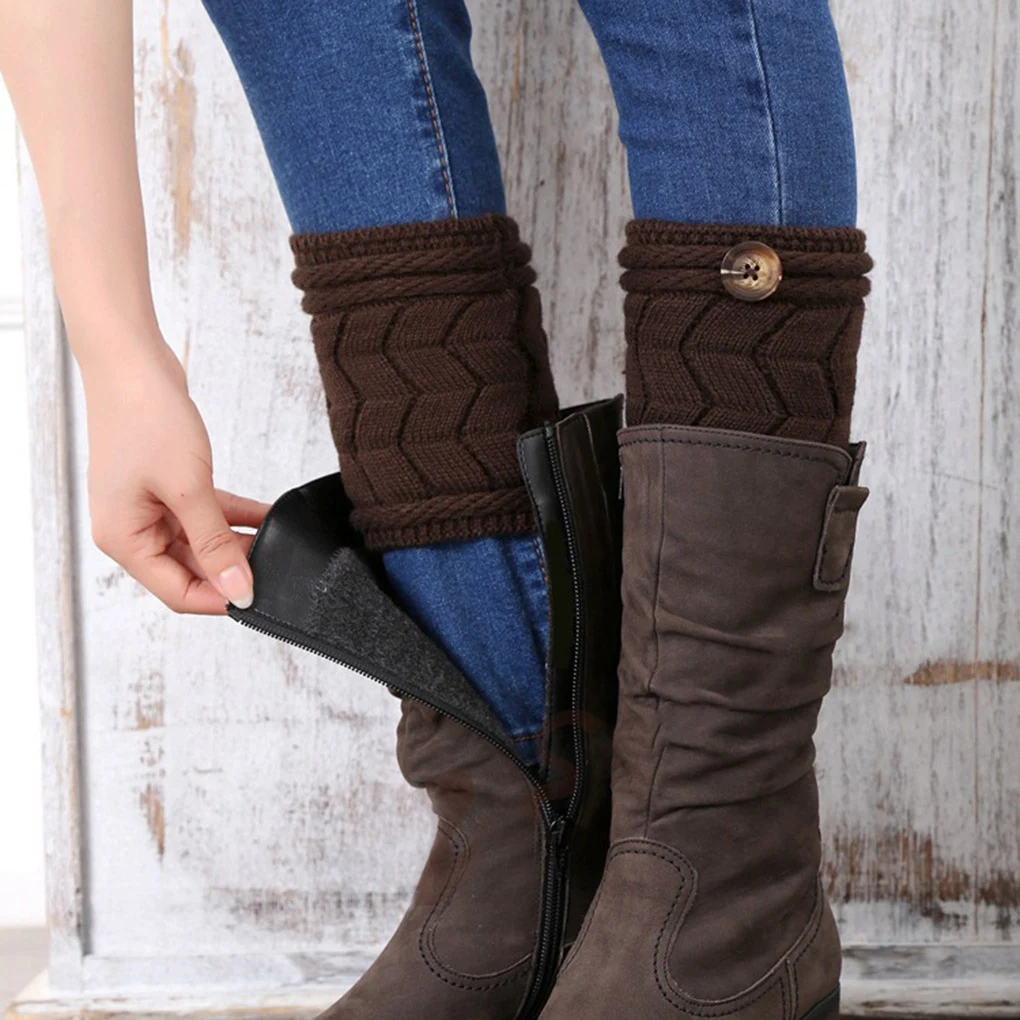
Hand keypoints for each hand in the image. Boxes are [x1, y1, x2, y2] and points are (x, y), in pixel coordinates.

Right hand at [83, 341, 268, 614]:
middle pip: (190, 570)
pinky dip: (234, 516)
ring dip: (237, 542)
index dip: (220, 598)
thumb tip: (238, 589)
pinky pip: (206, 514)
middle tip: (276, 566)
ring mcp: (149, 507)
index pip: (176, 592)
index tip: (260, 597)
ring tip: (277, 541)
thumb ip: (215, 543)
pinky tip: (268, 516)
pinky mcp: (167, 486)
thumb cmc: (144, 418)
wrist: (131, 361)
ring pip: (201, 542)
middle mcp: (132, 529)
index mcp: (124, 540)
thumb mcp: (188, 488)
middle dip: (232, 569)